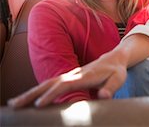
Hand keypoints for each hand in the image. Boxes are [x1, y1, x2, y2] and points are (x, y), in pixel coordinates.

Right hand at [8, 50, 127, 107]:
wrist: (114, 59)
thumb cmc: (116, 71)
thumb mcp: (118, 79)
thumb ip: (111, 87)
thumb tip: (104, 96)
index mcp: (85, 76)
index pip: (65, 85)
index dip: (53, 94)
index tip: (40, 104)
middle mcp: (74, 74)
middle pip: (50, 84)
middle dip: (33, 94)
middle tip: (15, 104)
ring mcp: (69, 75)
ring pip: (46, 84)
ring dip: (30, 93)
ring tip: (14, 103)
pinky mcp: (67, 78)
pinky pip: (49, 85)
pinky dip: (37, 91)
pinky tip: (27, 100)